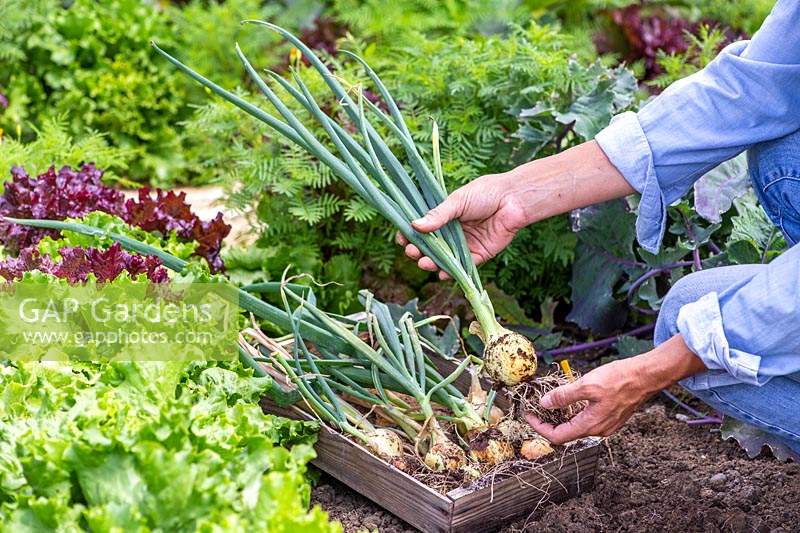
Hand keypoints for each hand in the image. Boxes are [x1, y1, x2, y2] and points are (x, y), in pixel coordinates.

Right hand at [396, 172, 529, 278]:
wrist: (514, 199)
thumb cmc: (485, 193)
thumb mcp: (457, 201)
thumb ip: (437, 215)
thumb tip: (414, 225)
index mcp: (444, 217)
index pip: (422, 229)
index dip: (410, 235)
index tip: (401, 238)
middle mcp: (452, 233)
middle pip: (430, 247)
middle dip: (418, 251)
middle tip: (411, 251)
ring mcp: (464, 245)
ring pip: (443, 259)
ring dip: (432, 263)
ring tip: (424, 262)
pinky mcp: (478, 255)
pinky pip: (462, 267)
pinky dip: (451, 272)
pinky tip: (441, 274)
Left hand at [526, 335, 705, 443]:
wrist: (646, 376)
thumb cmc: (620, 379)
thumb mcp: (587, 385)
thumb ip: (564, 396)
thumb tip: (545, 403)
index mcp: (590, 425)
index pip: (557, 436)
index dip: (540, 427)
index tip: (529, 415)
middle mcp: (598, 430)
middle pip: (566, 433)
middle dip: (548, 422)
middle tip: (536, 408)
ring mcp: (606, 425)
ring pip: (577, 426)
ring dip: (561, 416)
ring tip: (550, 401)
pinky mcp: (611, 417)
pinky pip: (587, 420)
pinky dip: (574, 412)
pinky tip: (571, 399)